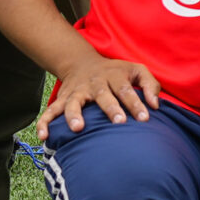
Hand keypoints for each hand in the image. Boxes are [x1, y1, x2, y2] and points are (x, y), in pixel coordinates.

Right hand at [38, 53, 158, 137]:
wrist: (82, 63)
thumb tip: (156, 106)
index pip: (127, 90)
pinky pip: (51, 110)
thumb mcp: (137, 70)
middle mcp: (95, 83)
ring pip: (73, 102)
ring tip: (77, 128)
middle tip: (118, 122)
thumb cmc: (117, 72)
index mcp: (114, 76)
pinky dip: (45, 122)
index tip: (145, 118)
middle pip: (102, 95)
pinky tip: (44, 136)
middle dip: (110, 108)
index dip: (136, 104)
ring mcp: (77, 91)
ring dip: (74, 114)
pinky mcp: (63, 98)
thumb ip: (150, 85)